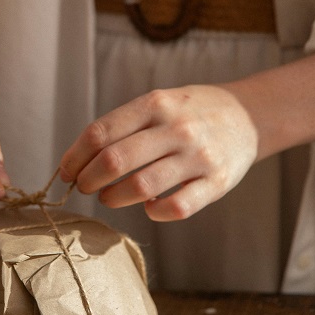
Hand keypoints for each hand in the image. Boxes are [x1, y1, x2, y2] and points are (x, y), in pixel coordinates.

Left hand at [59, 85, 258, 220]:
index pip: (100, 133)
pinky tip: (148, 206)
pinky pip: (176, 208)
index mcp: (156, 104)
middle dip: (88, 180)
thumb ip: (122, 126)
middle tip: (83, 187)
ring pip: (141, 187)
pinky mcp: (217, 183)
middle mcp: (177, 128)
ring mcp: (198, 156)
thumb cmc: (189, 113)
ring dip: (114, 198)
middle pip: (115, 160)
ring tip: (108, 197)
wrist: (248, 116)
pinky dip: (153, 211)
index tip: (66, 171)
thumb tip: (77, 161)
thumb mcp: (158, 103)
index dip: (75, 157)